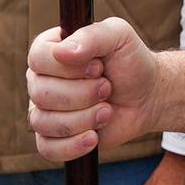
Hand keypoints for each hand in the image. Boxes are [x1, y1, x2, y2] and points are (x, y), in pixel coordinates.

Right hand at [26, 17, 159, 163]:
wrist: (146, 96)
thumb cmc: (130, 61)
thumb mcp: (119, 36)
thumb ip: (92, 35)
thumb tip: (61, 52)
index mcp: (51, 49)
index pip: (38, 58)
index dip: (69, 68)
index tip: (98, 67)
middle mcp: (41, 79)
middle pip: (41, 93)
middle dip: (83, 94)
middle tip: (107, 88)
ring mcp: (44, 109)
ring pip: (44, 122)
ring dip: (83, 118)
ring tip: (107, 110)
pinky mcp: (54, 137)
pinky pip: (46, 148)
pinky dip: (72, 145)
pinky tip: (93, 137)